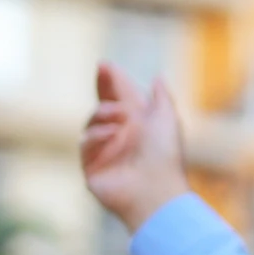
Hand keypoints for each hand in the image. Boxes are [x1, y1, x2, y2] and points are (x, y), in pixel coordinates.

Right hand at [80, 62, 189, 233]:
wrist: (156, 189)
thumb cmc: (166, 156)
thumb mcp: (167, 120)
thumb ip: (161, 98)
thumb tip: (156, 78)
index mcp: (139, 125)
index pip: (122, 98)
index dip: (113, 81)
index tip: (105, 65)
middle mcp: (121, 137)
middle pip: (103, 105)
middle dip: (102, 86)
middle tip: (102, 70)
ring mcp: (105, 151)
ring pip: (92, 122)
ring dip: (103, 113)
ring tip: (118, 114)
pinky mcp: (91, 167)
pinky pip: (85, 143)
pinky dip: (97, 135)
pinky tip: (111, 133)